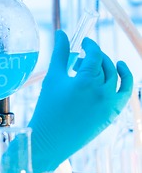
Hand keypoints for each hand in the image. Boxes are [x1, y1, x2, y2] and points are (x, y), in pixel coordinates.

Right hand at [0, 30, 132, 172]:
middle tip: (81, 57)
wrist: (51, 139)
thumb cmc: (48, 108)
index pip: (94, 54)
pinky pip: (124, 94)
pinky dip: (124, 82)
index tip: (83, 41)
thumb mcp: (53, 78)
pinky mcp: (112, 114)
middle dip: (95, 57)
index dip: (90, 44)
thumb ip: (60, 53)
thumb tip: (61, 33)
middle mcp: (103, 91)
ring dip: (111, 67)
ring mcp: (110, 104)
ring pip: (119, 78)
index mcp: (87, 81)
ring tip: (99, 65)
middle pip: (106, 65)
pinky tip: (117, 76)